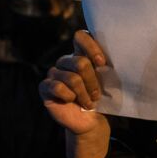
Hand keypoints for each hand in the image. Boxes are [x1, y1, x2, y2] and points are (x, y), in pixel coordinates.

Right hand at [39, 30, 109, 157]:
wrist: (91, 120)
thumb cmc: (101, 98)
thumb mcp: (107, 81)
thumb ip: (106, 66)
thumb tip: (111, 57)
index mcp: (81, 54)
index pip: (81, 37)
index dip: (91, 47)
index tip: (102, 63)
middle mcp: (66, 61)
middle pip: (80, 62)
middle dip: (92, 81)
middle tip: (97, 94)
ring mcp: (54, 73)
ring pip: (72, 78)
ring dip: (84, 94)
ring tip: (88, 102)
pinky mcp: (45, 87)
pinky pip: (57, 87)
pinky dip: (69, 97)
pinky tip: (72, 102)